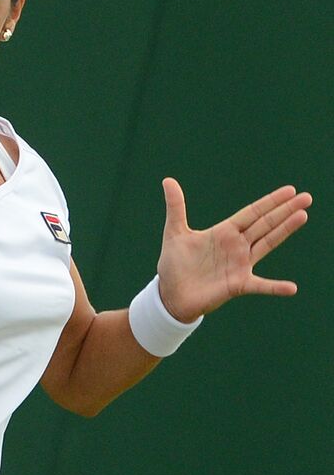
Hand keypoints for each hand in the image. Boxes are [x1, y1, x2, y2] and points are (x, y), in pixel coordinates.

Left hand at [155, 178, 311, 321]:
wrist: (170, 294)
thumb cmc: (174, 264)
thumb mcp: (174, 232)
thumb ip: (176, 207)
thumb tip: (168, 180)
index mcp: (224, 232)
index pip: (252, 213)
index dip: (270, 202)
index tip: (290, 190)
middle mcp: (237, 246)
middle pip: (265, 224)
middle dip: (285, 210)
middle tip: (307, 197)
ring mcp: (240, 265)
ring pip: (267, 244)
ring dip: (285, 231)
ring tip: (302, 216)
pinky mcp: (237, 285)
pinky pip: (260, 286)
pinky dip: (275, 287)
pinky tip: (291, 288)